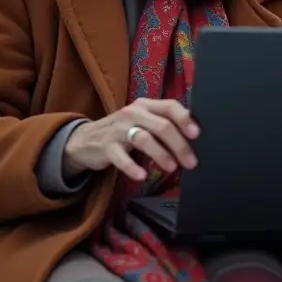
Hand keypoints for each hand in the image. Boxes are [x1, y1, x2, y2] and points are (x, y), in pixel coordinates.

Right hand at [62, 98, 199, 181]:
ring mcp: (119, 129)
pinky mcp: (106, 146)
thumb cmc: (122, 131)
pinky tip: (141, 176)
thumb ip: (162, 123)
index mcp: (145, 105)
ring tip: (172, 167)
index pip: (169, 106)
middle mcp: (133, 113)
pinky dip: (132, 167)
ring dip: (161, 154)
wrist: (85, 140)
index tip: (197, 135)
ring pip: (145, 139)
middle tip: (191, 162)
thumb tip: (192, 137)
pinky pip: (121, 157)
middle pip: (161, 125)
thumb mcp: (141, 121)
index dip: (184, 119)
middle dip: (179, 145)